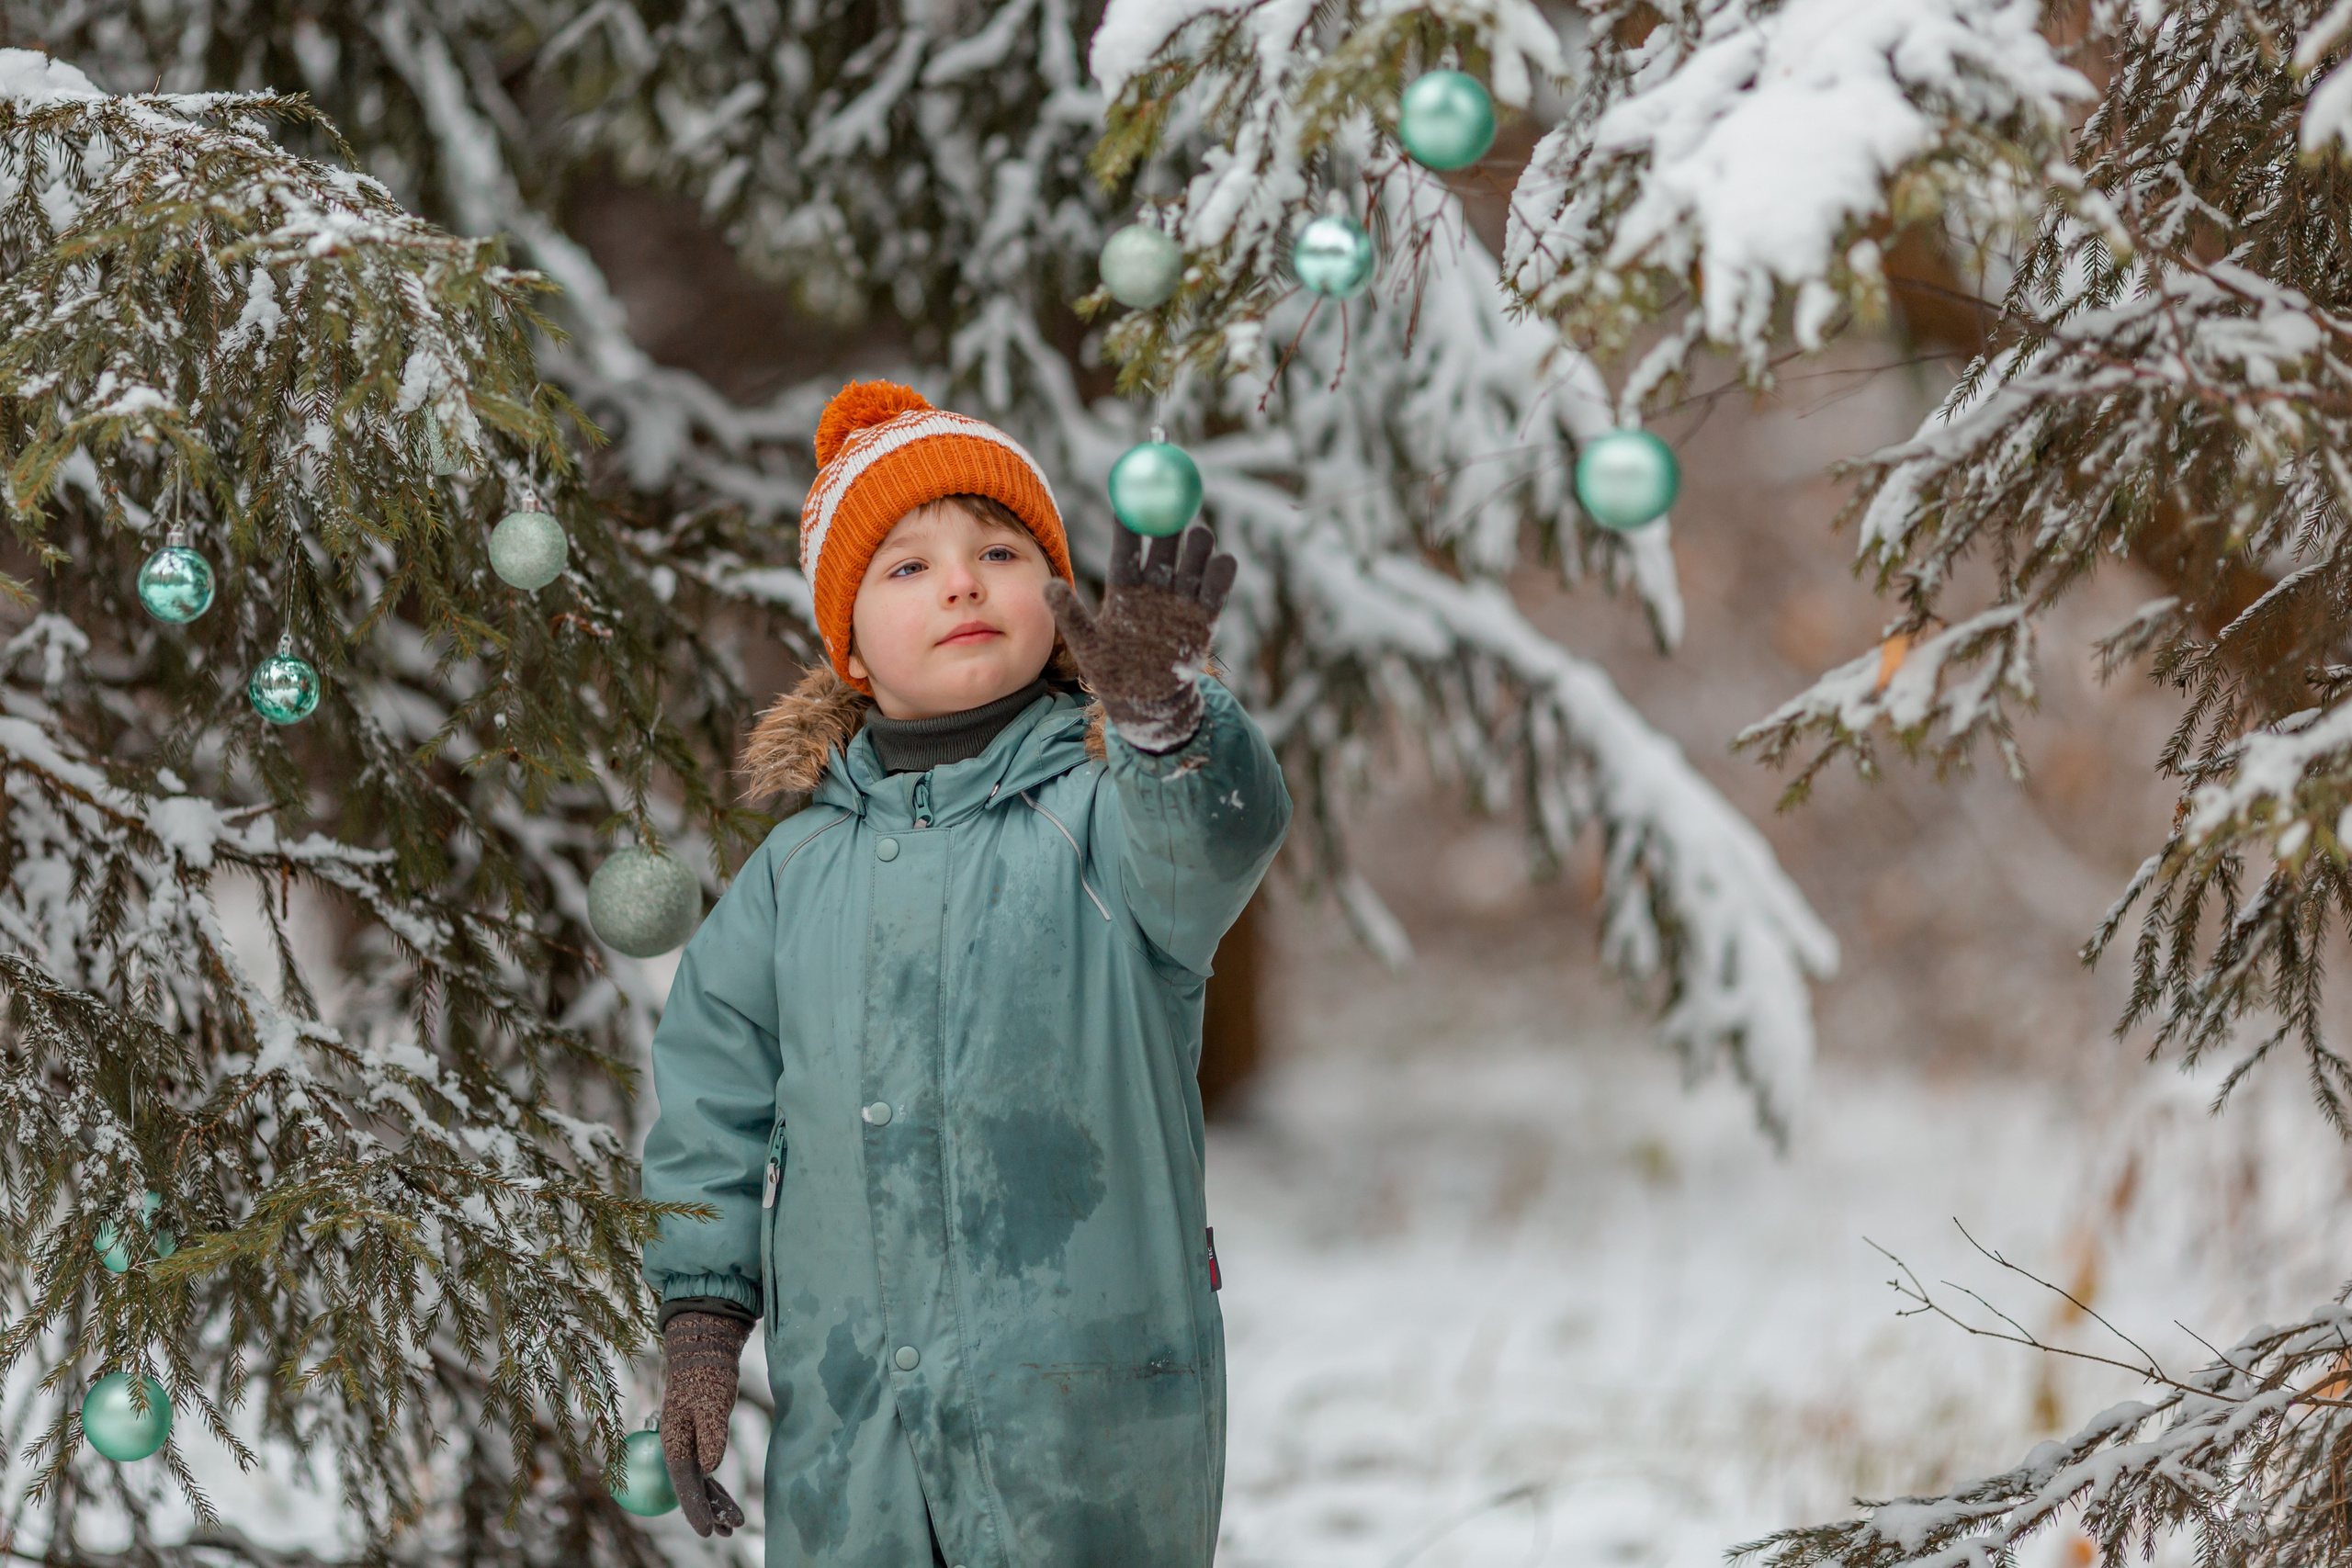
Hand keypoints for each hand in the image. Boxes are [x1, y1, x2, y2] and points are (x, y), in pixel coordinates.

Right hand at [660, 1311, 749, 1536]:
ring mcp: (687, 1445)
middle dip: (710, 1511)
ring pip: (700, 1481)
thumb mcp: (713, 1404)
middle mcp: (676, 1446)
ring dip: (715, 1502)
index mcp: (673, 1440)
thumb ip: (711, 1436)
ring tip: (737, 1525)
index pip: (683, 1481)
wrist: (704, 1354)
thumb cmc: (707, 1376)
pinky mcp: (698, 1441)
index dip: (694, 1507)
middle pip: (691, 1486)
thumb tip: (710, 1468)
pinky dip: (716, 1486)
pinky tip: (726, 1503)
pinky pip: (705, 1471)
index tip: (708, 1530)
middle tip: (730, 1531)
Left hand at [1046, 522, 1236, 752]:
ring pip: (1193, 561)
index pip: (1127, 550)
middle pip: (1164, 546)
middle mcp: (1155, 587)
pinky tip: (1221, 562)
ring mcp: (1181, 600)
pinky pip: (1216, 589)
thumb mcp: (1087, 645)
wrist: (1146, 702)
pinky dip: (1222, 573)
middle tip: (1173, 506)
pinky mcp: (1203, 617)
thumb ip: (1070, 615)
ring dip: (1199, 545)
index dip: (1128, 527)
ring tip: (1199, 536)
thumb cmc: (1111, 673)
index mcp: (1125, 588)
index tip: (1127, 503)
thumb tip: (1048, 584)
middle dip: (1169, 523)